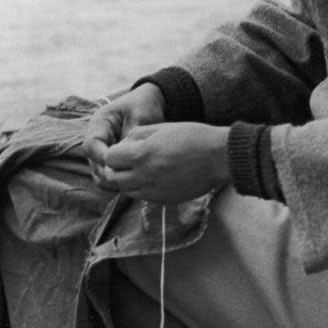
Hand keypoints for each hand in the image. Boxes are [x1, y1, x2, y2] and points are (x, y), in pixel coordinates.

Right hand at [83, 83, 165, 187]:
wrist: (149, 102)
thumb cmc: (144, 106)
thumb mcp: (141, 117)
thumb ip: (132, 137)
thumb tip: (126, 159)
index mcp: (99, 122)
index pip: (91, 145)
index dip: (103, 158)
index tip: (120, 166)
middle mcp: (95, 137)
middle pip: (92, 162)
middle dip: (108, 172)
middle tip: (128, 179)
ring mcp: (100, 149)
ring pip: (98, 172)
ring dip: (112, 179)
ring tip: (131, 182)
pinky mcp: (108, 158)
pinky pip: (107, 175)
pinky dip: (116, 180)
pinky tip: (132, 181)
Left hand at [93, 122, 230, 202]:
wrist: (219, 157)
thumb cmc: (193, 137)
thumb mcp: (161, 128)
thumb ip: (136, 136)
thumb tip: (121, 145)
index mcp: (142, 154)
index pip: (109, 158)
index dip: (113, 152)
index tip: (122, 149)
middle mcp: (144, 176)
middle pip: (112, 179)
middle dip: (114, 169)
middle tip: (124, 162)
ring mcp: (153, 191)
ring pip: (125, 190)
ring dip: (126, 180)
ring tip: (140, 169)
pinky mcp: (164, 200)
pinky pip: (142, 197)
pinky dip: (141, 188)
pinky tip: (154, 177)